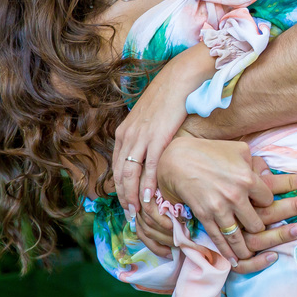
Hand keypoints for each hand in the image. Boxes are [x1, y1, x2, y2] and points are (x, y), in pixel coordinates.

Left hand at [113, 44, 215, 232]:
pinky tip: (149, 198)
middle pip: (120, 174)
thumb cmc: (168, 99)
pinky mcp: (157, 138)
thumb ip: (145, 135)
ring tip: (137, 212)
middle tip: (129, 216)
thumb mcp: (149, 118)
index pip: (117, 167)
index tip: (125, 203)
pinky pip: (149, 167)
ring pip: (131, 174)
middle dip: (124, 197)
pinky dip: (147, 185)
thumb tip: (149, 152)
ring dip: (132, 196)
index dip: (119, 188)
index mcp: (124, 132)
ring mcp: (141, 138)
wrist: (179, 80)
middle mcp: (128, 136)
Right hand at [157, 139, 296, 269]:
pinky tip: (234, 260)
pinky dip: (227, 252)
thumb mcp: (239, 150)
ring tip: (250, 255)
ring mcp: (219, 208)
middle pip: (256, 223)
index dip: (266, 204)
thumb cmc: (211, 151)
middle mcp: (236, 196)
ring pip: (238, 237)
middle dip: (259, 228)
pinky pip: (218, 239)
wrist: (178, 159)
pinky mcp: (205, 216)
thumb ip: (257, 163)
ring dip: (245, 249)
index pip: (268, 200)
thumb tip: (271, 173)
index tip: (262, 205)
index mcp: (248, 178)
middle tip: (257, 229)